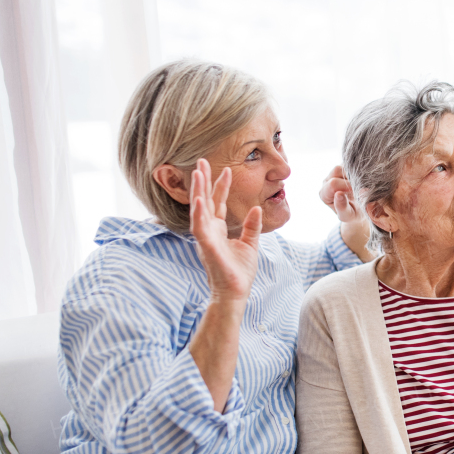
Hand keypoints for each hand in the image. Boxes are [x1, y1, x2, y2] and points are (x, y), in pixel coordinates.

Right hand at [190, 157, 260, 303]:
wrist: (235, 293)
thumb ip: (252, 226)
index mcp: (217, 230)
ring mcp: (205, 238)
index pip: (217, 202)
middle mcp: (209, 231)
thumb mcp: (250, 244)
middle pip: (204, 200)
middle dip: (203, 181)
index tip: (225, 169)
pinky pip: (200, 227)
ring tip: (197, 172)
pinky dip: (199, 213)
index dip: (220, 186)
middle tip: (201, 160)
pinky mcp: (206, 247)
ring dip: (197, 191)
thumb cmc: (239, 272)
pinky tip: (199, 199)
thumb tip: (257, 208)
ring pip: (198, 209)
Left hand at [319, 165, 371, 260]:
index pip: (333, 184)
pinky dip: (357, 169)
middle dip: (350, 178)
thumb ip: (342, 207)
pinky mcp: (343, 168)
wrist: (358, 210)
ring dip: (354, 173)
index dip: (346, 186)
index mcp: (324, 194)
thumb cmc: (352, 214)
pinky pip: (350, 163)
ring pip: (344, 165)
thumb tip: (339, 194)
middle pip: (337, 170)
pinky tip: (361, 179)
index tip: (357, 193)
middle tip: (359, 188)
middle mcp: (326, 181)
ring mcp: (334, 173)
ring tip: (360, 184)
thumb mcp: (347, 215)